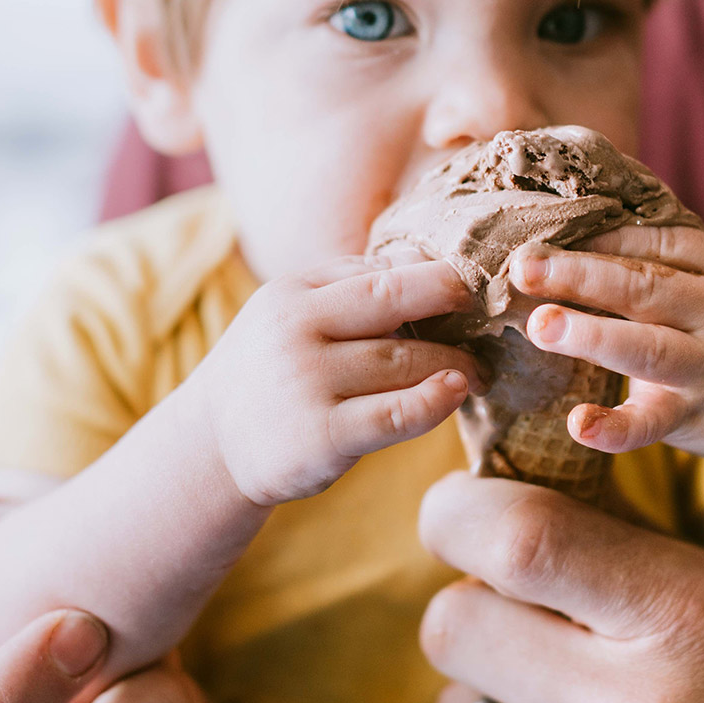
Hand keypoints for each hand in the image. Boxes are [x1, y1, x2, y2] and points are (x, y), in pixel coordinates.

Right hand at [180, 255, 484, 504]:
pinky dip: (434, 401)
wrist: (210, 446)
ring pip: (402, 360)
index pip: (378, 272)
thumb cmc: (272, 371)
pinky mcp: (321, 436)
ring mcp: (306, 382)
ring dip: (454, 363)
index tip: (474, 288)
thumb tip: (423, 256)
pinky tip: (455, 393)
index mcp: (292, 292)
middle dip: (451, 301)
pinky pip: (395, 413)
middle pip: (392, 300)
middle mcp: (294, 330)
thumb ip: (350, 284)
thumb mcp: (293, 314)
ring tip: (478, 370)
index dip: (435, 276)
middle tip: (492, 315)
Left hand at [511, 226, 703, 468]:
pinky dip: (616, 428)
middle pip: (645, 286)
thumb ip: (667, 255)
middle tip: (523, 267)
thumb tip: (583, 219)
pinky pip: (654, 425)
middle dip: (582, 274)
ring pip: (648, 348)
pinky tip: (578, 426)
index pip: (656, 242)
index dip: (598, 238)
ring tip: (541, 325)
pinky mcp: (696, 418)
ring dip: (593, 335)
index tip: (541, 233)